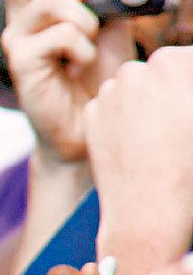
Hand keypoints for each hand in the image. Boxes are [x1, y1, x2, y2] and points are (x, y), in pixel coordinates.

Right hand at [0, 0, 131, 162]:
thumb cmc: (97, 69)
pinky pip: (60, 35)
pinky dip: (83, 47)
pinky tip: (81, 63)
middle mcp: (20, 7)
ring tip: (91, 39)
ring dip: (86, 18)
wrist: (89, 118)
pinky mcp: (20, 60)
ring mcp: (16, 33)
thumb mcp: (110, 14)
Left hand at [86, 47, 192, 274]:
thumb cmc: (189, 168)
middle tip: (180, 125)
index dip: (191, 88)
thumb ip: (189, 87)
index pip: (189, 62)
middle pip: (163, 70)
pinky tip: (137, 145)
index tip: (188, 114)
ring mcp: (107, 94)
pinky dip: (124, 119)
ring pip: (135, 87)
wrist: (149, 212)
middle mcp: (134, 71)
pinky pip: (112, 107)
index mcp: (172, 64)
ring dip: (148, 101)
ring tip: (161, 138)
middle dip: (174, 88)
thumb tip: (183, 91)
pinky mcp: (91, 116)